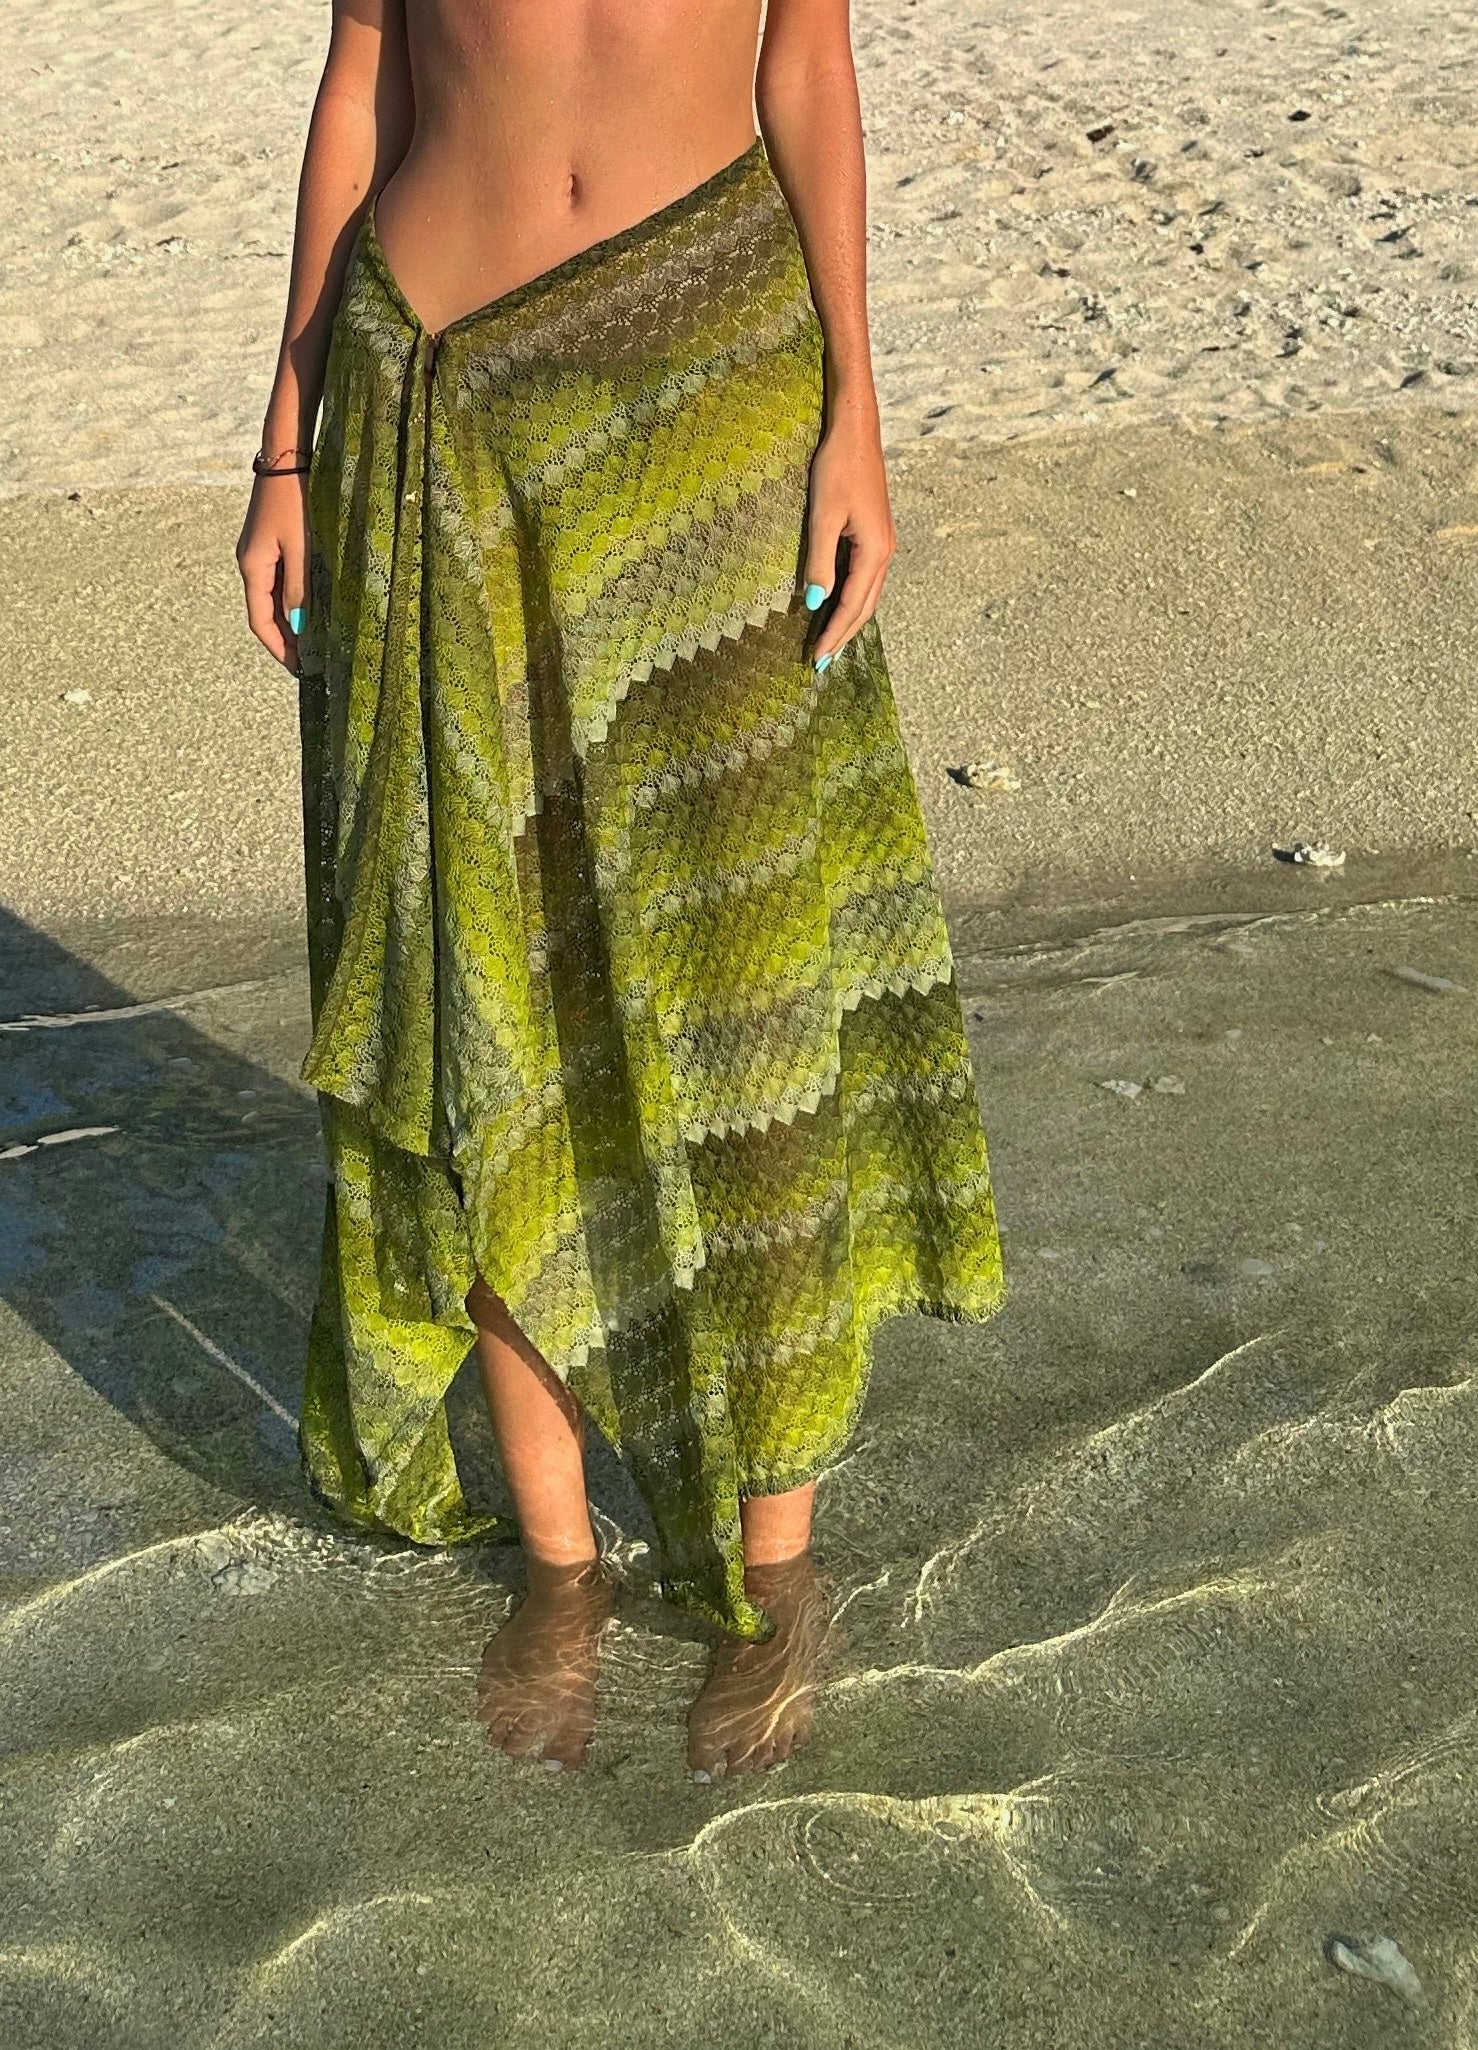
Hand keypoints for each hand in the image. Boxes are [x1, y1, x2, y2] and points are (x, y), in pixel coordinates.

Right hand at [236, 472, 309, 672]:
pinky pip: (278, 581)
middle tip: (310, 662)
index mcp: (253, 567)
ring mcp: (259, 553)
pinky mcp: (270, 543)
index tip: (298, 668)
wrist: (286, 456)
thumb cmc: (295, 500)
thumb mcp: (301, 547)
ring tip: (313, 643)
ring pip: (272, 598)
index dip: (278, 647)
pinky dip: (291, 601)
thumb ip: (300, 587)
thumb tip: (298, 624)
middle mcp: (250, 563)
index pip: (260, 621)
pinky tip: (309, 610)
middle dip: (285, 639)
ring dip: (289, 621)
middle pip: (264, 613)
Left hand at [801, 405, 896, 666]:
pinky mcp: (874, 534)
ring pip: (867, 594)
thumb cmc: (837, 467)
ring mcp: (882, 544)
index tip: (816, 659)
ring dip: (848, 620)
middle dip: (843, 635)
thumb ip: (819, 561)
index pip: (852, 605)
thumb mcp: (822, 516)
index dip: (834, 633)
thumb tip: (814, 602)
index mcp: (874, 551)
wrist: (855, 431)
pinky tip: (836, 606)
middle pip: (865, 607)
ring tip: (829, 643)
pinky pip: (864, 578)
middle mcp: (884, 553)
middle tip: (821, 663)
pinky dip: (850, 599)